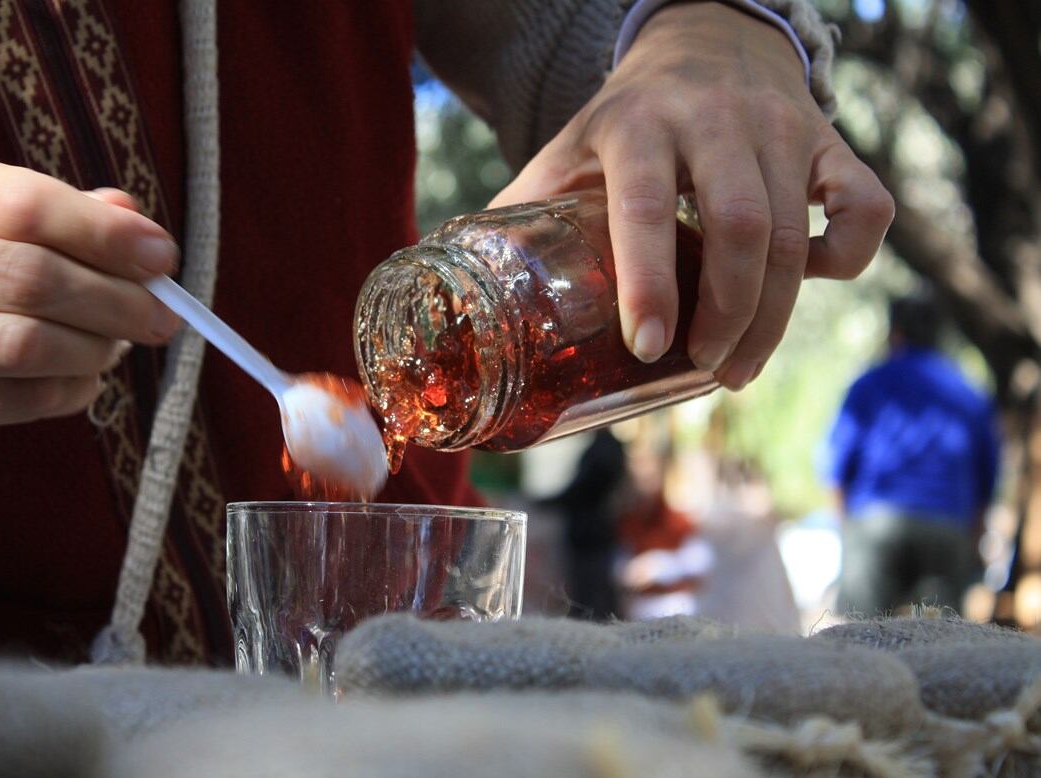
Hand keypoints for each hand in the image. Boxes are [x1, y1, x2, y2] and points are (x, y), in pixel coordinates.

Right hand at [0, 152, 180, 455]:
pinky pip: (24, 397)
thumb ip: (70, 214)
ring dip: (97, 348)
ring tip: (120, 344)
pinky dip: (73, 388)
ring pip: (30, 345)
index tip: (162, 256)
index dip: (107, 234)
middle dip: (118, 301)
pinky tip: (81, 374)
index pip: (27, 205)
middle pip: (34, 279)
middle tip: (163, 316)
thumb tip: (141, 232)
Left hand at [491, 1, 893, 389]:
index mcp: (638, 125)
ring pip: (798, 233)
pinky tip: (808, 283)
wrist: (705, 45)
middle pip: (742, 229)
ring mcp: (782, 128)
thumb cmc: (625, 121)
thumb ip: (526, 212)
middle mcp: (716, 121)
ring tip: (739, 367)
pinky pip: (867, 207)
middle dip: (728, 316)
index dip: (649, 282)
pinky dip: (848, 258)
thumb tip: (465, 293)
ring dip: (774, 316)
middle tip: (705, 372)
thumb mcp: (569, 150)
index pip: (645, 206)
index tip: (649, 348)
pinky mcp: (832, 141)